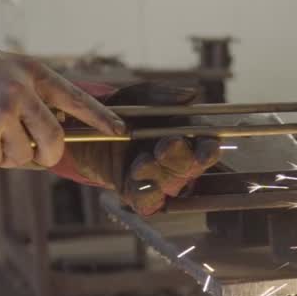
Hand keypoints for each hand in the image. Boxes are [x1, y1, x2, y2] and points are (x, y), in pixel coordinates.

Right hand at [0, 49, 124, 168]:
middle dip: (48, 154)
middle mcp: (21, 90)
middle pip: (54, 138)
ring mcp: (4, 111)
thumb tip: (55, 131)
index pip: (74, 98)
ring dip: (7, 156)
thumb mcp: (3, 70)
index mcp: (30, 72)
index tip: (120, 131)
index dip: (100, 117)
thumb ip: (31, 93)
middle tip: (37, 156)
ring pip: (24, 154)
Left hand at [57, 83, 222, 215]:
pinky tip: (135, 182)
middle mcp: (178, 161)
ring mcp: (159, 180)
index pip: (208, 146)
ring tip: (139, 164)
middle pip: (190, 167)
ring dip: (157, 174)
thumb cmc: (122, 111)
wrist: (88, 131)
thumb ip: (164, 96)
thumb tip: (191, 93)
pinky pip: (148, 202)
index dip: (209, 151)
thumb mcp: (139, 98)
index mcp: (186, 136)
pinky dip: (144, 194)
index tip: (204, 153)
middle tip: (162, 147)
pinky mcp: (139, 195)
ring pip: (169, 184)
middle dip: (178, 158)